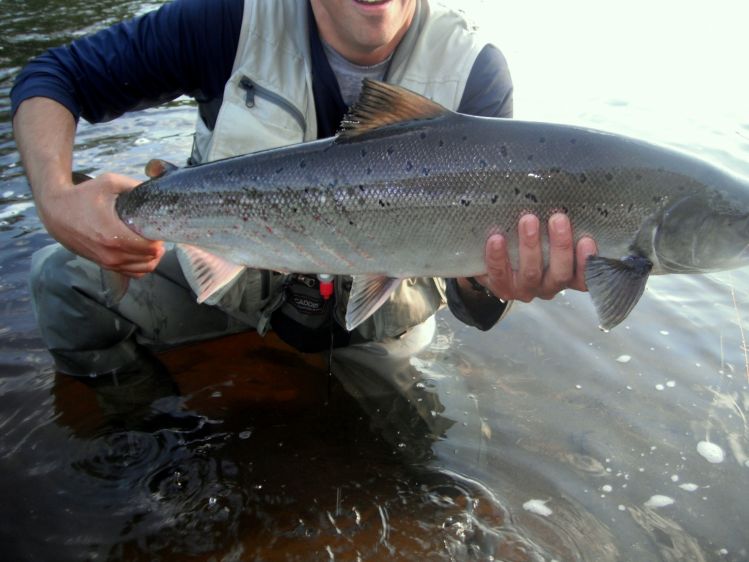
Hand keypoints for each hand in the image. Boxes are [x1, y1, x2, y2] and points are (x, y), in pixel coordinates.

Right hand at [37, 173, 163, 277]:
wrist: (55, 211)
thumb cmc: (82, 196)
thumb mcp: (110, 183)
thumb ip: (135, 186)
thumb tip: (156, 189)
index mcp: (114, 236)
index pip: (151, 248)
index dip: (160, 238)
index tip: (158, 228)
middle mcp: (111, 254)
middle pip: (150, 259)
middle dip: (158, 247)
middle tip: (156, 233)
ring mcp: (107, 262)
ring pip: (142, 269)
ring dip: (152, 257)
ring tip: (151, 242)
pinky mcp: (103, 265)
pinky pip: (131, 273)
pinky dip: (141, 266)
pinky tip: (141, 253)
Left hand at [474, 213, 596, 301]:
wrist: (494, 259)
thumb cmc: (530, 241)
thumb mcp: (550, 233)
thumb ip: (560, 223)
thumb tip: (570, 188)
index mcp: (567, 275)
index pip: (585, 276)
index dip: (587, 262)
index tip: (587, 239)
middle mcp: (548, 286)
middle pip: (560, 274)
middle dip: (560, 246)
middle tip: (558, 219)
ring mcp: (525, 289)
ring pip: (531, 274)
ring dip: (530, 246)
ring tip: (528, 220)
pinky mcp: (501, 287)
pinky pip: (499, 274)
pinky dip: (498, 256)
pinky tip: (496, 239)